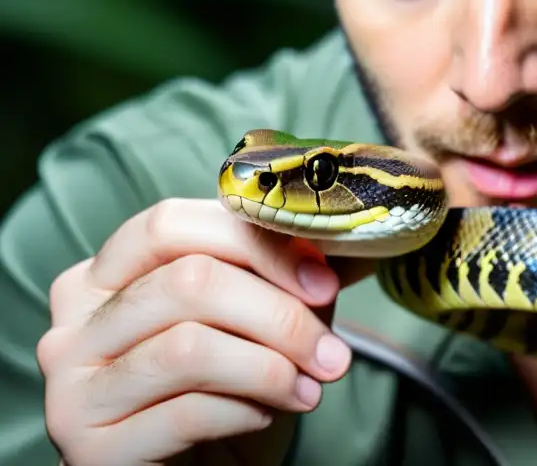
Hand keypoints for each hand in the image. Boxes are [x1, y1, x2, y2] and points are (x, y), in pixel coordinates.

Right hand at [36, 198, 373, 465]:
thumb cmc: (228, 386)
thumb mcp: (259, 317)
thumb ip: (284, 274)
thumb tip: (332, 247)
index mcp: (106, 271)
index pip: (171, 224)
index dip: (258, 245)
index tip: (325, 281)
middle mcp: (76, 321)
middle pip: (188, 282)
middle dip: (279, 314)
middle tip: (331, 351)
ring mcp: (73, 386)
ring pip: (189, 347)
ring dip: (270, 367)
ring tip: (309, 385)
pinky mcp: (90, 448)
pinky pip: (186, 412)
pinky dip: (246, 410)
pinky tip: (267, 414)